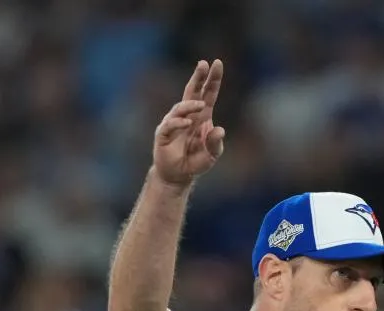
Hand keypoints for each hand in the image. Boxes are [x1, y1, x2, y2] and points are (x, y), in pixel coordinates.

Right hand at [153, 59, 225, 186]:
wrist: (177, 175)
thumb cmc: (195, 162)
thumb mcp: (211, 155)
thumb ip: (216, 143)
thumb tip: (220, 130)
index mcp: (202, 117)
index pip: (208, 93)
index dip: (212, 79)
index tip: (217, 63)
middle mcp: (188, 115)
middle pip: (193, 92)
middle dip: (198, 77)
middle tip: (203, 63)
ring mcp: (174, 122)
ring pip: (181, 107)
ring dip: (190, 105)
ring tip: (200, 106)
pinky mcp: (164, 134)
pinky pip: (170, 124)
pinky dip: (178, 122)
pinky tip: (187, 123)